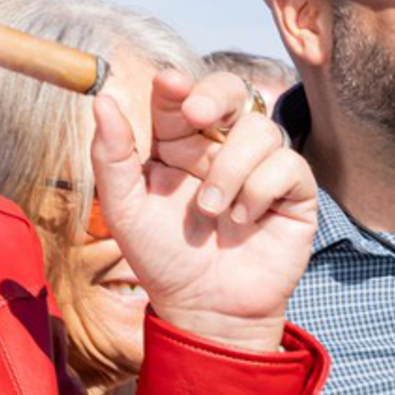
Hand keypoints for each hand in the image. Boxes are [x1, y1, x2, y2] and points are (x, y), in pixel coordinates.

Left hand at [93, 68, 319, 353]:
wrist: (204, 310)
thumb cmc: (162, 259)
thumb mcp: (125, 209)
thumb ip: (111, 156)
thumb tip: (101, 99)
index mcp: (178, 144)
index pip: (181, 97)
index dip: (177, 85)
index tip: (169, 85)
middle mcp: (221, 147)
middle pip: (232, 91)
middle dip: (216, 93)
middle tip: (197, 113)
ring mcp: (259, 167)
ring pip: (261, 128)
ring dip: (231, 168)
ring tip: (211, 210)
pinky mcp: (293, 191)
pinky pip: (288, 164)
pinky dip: (261, 189)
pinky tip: (244, 219)